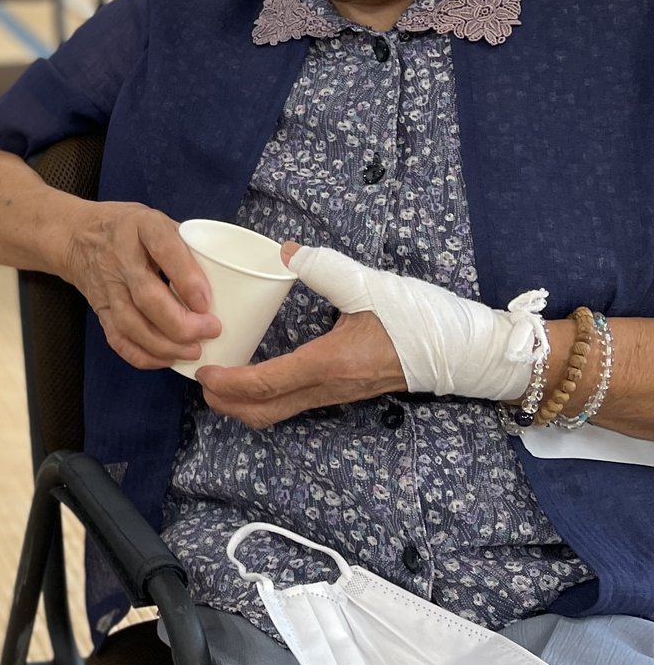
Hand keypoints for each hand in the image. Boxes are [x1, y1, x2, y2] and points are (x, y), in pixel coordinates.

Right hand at [64, 201, 219, 368]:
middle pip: (147, 296)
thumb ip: (186, 247)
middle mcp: (120, 256)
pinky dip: (142, 355)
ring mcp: (107, 286)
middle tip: (210, 331)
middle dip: (181, 322)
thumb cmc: (131, 229)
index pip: (164, 250)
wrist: (77, 237)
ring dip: (165, 344)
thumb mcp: (158, 222)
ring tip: (193, 351)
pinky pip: (117, 339)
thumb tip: (229, 281)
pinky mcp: (100, 309)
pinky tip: (166, 359)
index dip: (187, 279)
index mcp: (142, 226)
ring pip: (132, 323)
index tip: (207, 302)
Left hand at [197, 243, 406, 426]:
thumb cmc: (420, 319)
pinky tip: (254, 376)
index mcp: (330, 363)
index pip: (267, 383)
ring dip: (243, 404)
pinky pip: (293, 404)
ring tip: (219, 381)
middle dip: (225, 402)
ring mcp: (336, 394)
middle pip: (264, 411)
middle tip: (201, 379)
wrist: (463, 350)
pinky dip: (264, 398)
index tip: (203, 371)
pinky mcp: (343, 392)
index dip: (229, 383)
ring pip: (278, 413)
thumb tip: (286, 251)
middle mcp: (329, 387)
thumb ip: (325, 267)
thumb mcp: (370, 286)